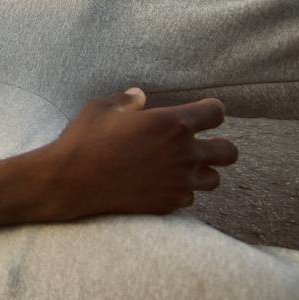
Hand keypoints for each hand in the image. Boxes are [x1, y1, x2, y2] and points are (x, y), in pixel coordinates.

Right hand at [36, 89, 236, 220]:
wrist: (69, 181)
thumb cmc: (84, 140)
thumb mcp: (101, 108)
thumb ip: (127, 100)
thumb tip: (140, 97)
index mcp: (172, 123)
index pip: (216, 113)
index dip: (212, 110)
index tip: (204, 112)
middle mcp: (183, 152)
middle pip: (228, 151)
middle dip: (219, 145)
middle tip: (200, 143)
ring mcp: (178, 181)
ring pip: (214, 179)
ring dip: (202, 171)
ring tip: (182, 167)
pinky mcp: (168, 203)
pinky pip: (189, 197)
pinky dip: (181, 190)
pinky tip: (163, 184)